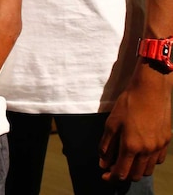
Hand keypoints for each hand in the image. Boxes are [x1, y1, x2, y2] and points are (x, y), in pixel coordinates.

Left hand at [99, 66, 171, 181]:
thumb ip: (106, 145)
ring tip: (127, 161)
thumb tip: (103, 163)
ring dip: (136, 170)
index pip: (121, 172)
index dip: (112, 177)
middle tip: (114, 168)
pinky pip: (157, 160)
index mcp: (131, 146)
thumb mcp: (111, 123)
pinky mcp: (166, 142)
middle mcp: (147, 151)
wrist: (151, 90)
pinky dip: (148, 162)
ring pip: (148, 170)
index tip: (105, 176)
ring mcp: (159, 147)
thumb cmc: (128, 103)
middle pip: (136, 174)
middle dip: (124, 175)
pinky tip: (141, 153)